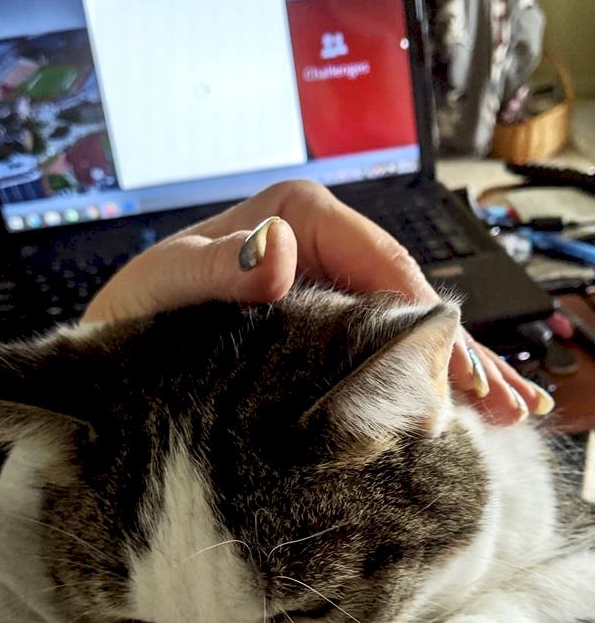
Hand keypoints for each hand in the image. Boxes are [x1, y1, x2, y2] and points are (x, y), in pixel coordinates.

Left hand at [83, 180, 552, 423]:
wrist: (117, 349)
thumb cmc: (137, 309)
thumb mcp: (167, 284)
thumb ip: (219, 266)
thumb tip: (280, 246)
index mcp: (297, 215)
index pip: (380, 262)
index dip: (416, 316)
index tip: (437, 370)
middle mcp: (322, 243)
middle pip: (405, 294)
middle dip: (452, 347)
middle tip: (496, 399)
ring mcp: (329, 284)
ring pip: (405, 324)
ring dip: (454, 366)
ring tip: (505, 408)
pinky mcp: (326, 323)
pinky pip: (385, 346)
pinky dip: (425, 376)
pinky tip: (466, 402)